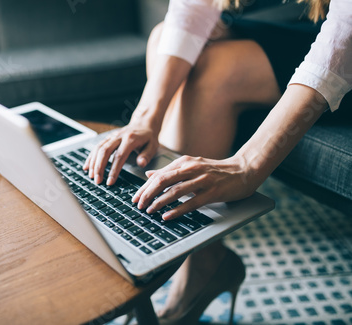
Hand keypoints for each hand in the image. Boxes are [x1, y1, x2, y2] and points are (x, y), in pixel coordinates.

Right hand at [83, 122, 159, 184]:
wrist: (143, 123)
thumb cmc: (148, 137)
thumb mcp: (153, 146)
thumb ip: (147, 155)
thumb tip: (141, 164)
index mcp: (130, 139)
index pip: (119, 156)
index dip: (113, 170)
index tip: (110, 181)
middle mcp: (119, 136)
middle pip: (105, 151)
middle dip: (99, 167)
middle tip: (97, 180)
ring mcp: (112, 136)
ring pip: (99, 148)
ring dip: (93, 163)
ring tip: (91, 176)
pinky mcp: (108, 138)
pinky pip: (97, 146)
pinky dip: (91, 157)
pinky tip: (87, 166)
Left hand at [132, 155, 258, 219]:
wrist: (243, 170)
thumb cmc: (215, 170)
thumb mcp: (191, 166)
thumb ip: (170, 171)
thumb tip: (149, 174)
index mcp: (184, 162)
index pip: (159, 175)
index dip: (145, 187)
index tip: (135, 198)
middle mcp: (192, 169)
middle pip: (163, 181)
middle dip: (148, 194)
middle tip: (138, 205)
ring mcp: (203, 180)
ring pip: (175, 191)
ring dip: (159, 202)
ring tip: (149, 211)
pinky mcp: (213, 192)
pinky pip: (191, 202)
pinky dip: (177, 210)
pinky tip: (167, 216)